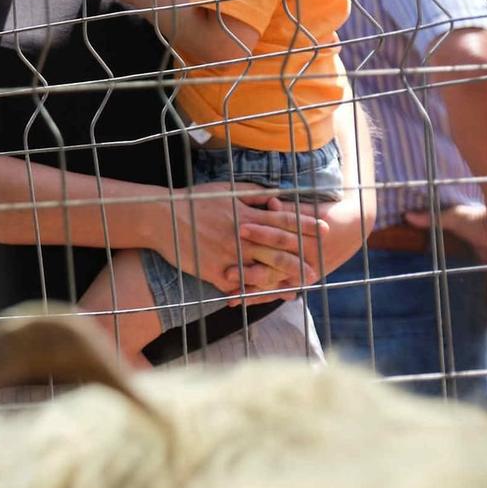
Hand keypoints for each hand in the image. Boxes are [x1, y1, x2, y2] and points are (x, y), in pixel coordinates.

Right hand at [151, 182, 328, 298]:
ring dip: (281, 280)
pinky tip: (264, 297)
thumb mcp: (226, 190)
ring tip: (296, 287)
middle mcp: (242, 234)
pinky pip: (238, 284)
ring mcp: (229, 254)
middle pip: (278, 248)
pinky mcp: (215, 271)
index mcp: (246, 213)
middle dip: (300, 259)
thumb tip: (276, 192)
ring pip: (262, 270)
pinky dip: (253, 292)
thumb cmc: (194, 200)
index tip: (323, 230)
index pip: (283, 220)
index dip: (305, 226)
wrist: (163, 217)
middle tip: (317, 269)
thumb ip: (253, 193)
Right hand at [405, 200, 486, 327]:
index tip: (457, 291)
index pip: (476, 270)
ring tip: (478, 326)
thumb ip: (433, 221)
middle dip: (480, 299)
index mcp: (484, 252)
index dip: (469, 281)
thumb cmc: (483, 218)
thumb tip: (408, 215)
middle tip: (466, 314)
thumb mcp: (453, 219)